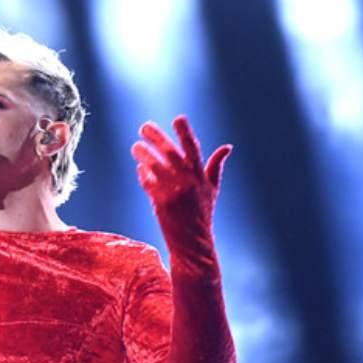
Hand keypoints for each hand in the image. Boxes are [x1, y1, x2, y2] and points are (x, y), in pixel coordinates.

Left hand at [131, 116, 231, 256]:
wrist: (193, 244)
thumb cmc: (202, 216)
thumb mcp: (212, 191)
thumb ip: (216, 168)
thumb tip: (227, 147)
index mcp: (202, 177)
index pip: (193, 149)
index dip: (186, 132)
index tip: (178, 118)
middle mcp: (189, 182)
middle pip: (171, 153)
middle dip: (157, 137)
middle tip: (144, 126)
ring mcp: (175, 193)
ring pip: (156, 166)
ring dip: (144, 154)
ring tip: (135, 146)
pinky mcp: (162, 203)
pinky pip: (149, 184)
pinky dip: (143, 175)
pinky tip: (139, 168)